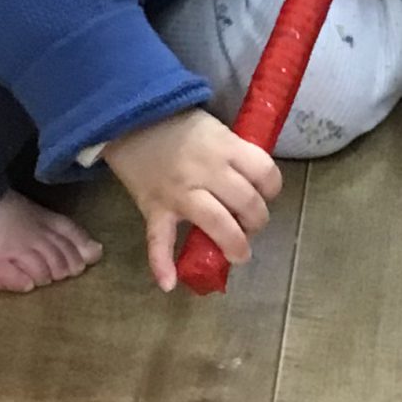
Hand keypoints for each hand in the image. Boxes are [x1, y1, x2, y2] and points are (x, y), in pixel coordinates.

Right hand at [106, 107, 283, 291]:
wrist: (130, 119)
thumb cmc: (177, 124)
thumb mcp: (215, 128)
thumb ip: (235, 153)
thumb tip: (255, 183)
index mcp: (225, 147)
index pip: (265, 173)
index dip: (272, 187)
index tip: (266, 193)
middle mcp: (207, 170)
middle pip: (247, 203)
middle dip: (256, 220)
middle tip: (251, 224)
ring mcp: (179, 192)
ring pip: (217, 223)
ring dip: (234, 244)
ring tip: (238, 253)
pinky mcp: (154, 208)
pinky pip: (158, 240)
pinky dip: (162, 264)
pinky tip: (169, 283)